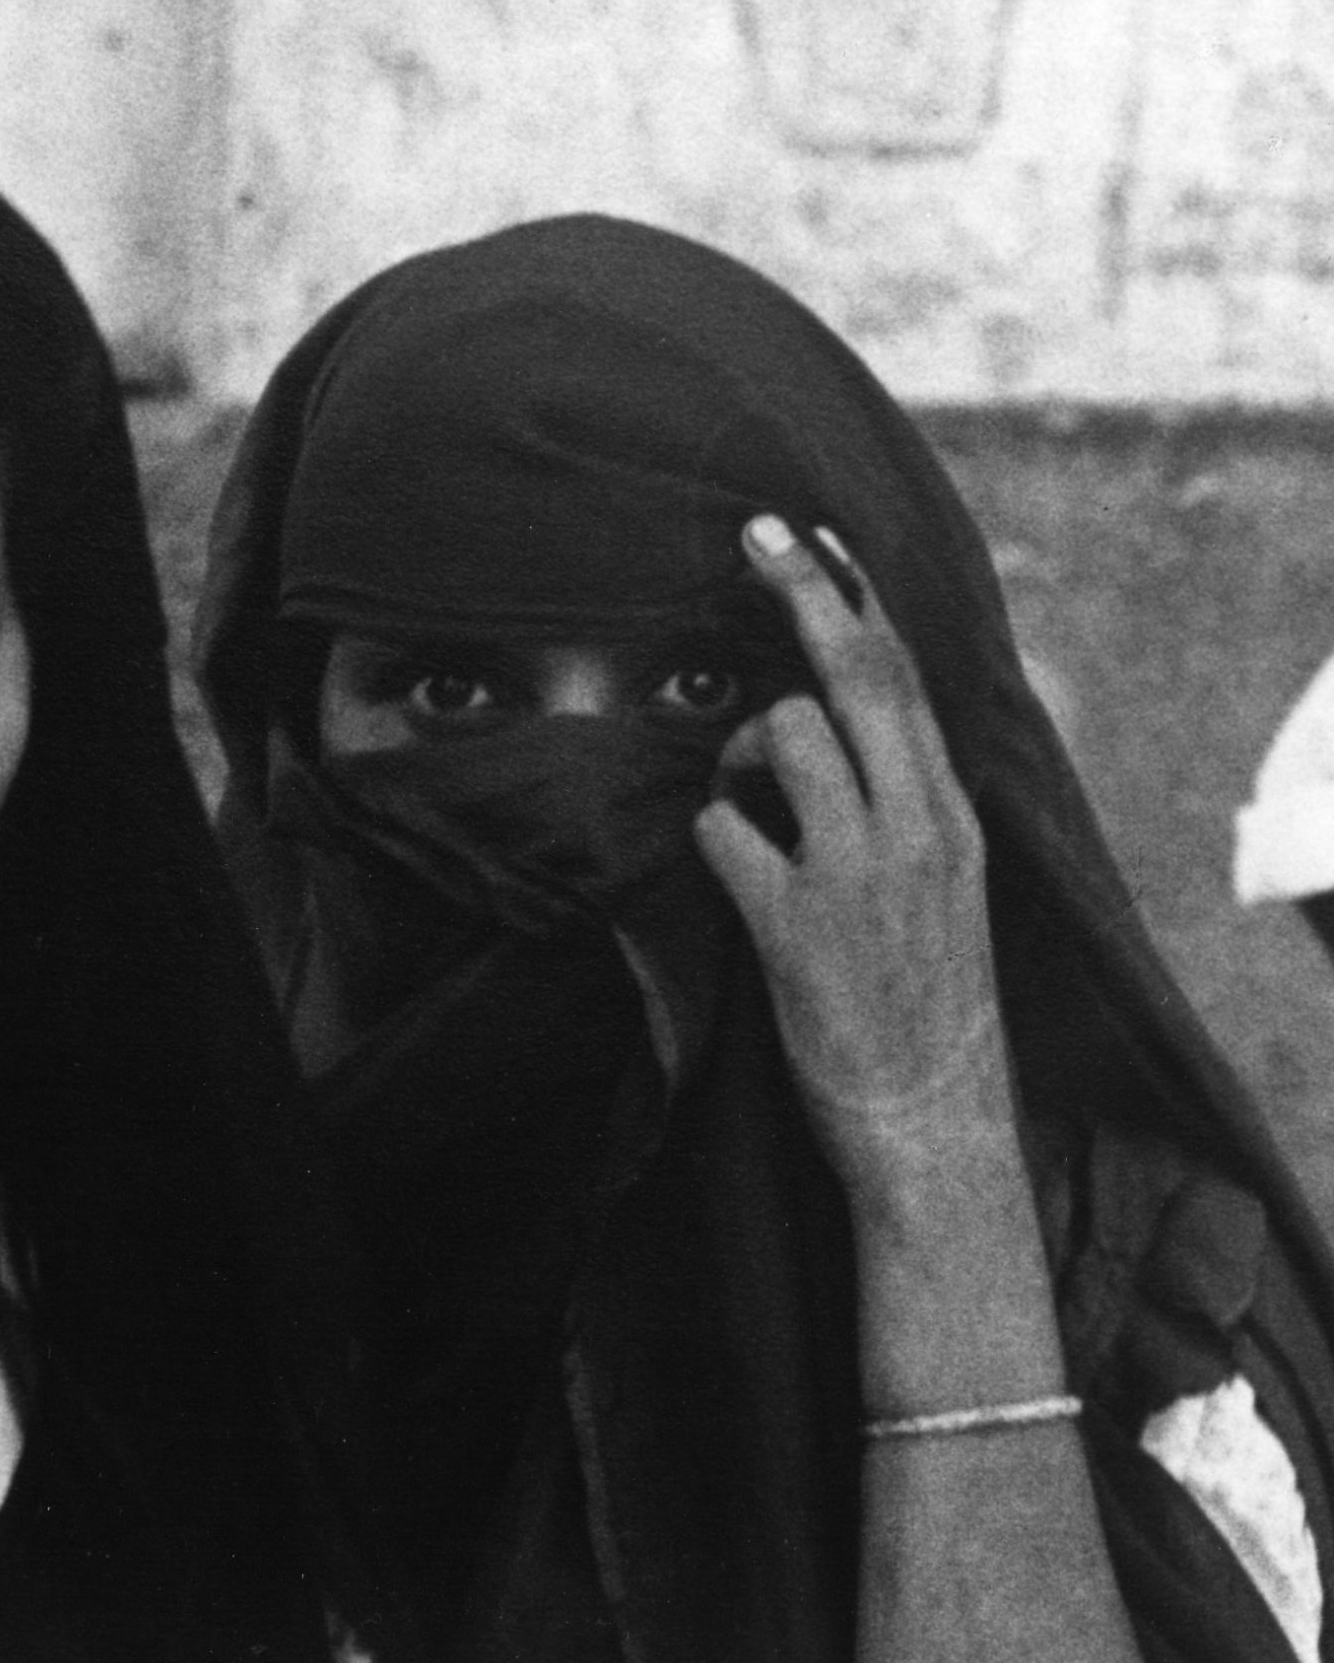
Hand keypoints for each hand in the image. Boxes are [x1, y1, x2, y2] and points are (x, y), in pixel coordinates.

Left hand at [694, 515, 1019, 1219]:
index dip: (858, 601)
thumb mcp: (946, 894)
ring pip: (782, 733)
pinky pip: (721, 830)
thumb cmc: (929, 1012)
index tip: (820, 540)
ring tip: (747, 802)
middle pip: (855, 674)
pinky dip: (708, 838)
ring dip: (738, 750)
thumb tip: (849, 741)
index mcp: (955, 819)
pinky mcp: (796, 924)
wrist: (936, 1129)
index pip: (907, 682)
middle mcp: (918, 828)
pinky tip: (728, 875)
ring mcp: (858, 872)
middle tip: (756, 533)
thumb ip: (908, 815)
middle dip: (802, 593)